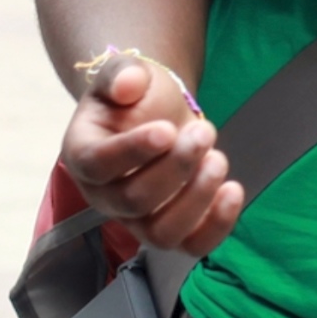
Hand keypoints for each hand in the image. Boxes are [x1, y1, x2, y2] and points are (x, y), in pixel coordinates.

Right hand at [61, 55, 241, 255]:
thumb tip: (127, 84)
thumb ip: (122, 72)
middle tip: (205, 131)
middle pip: (134, 201)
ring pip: (161, 233)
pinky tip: (233, 190)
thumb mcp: (125, 72)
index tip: (167, 130)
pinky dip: (217, 226)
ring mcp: (137, 220)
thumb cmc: (134, 97)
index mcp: (83, 155)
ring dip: (196, 199)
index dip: (132, 151)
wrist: (156, 114)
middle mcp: (105, 196)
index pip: (99, 164)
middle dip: (176, 167)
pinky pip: (192, 245)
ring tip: (218, 159)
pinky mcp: (172, 230)